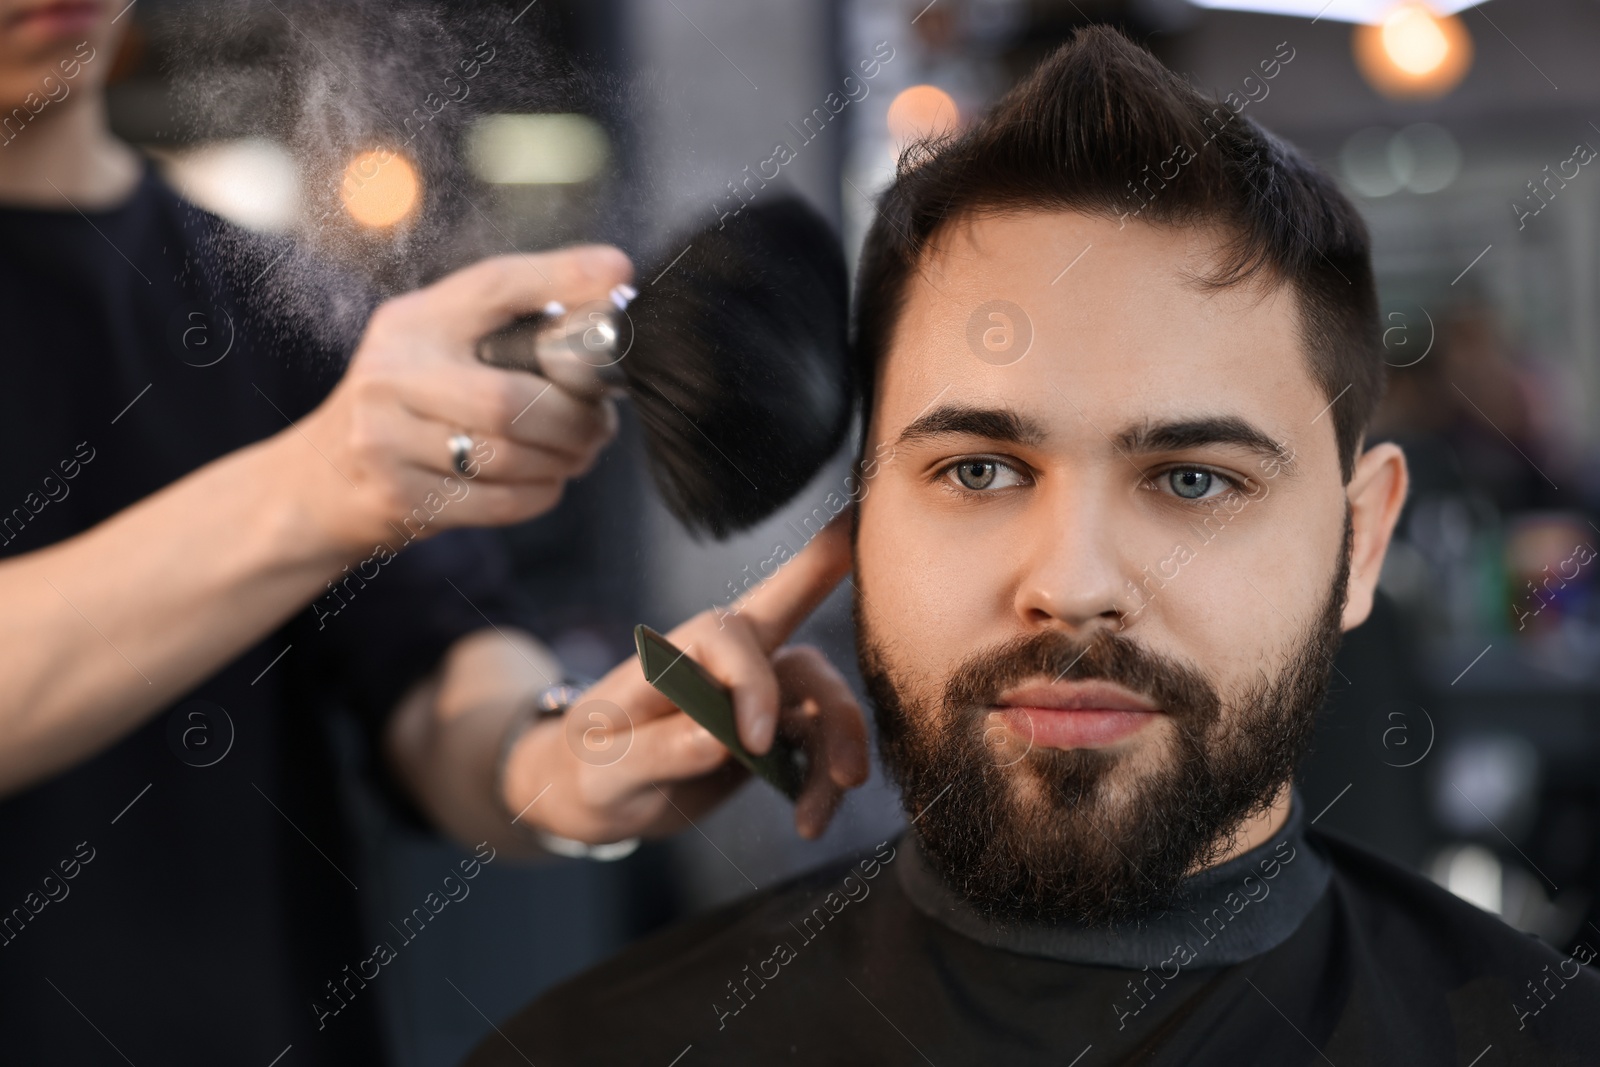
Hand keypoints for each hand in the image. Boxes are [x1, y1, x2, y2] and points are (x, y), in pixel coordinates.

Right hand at [292, 247, 632, 551]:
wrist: (316, 483)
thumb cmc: (404, 410)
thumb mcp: (434, 350)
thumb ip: (504, 331)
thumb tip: (608, 298)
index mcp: (412, 322)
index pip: (493, 286)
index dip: (559, 277)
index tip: (616, 274)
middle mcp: (391, 371)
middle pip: (512, 400)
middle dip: (575, 420)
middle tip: (600, 428)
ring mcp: (384, 437)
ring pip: (511, 455)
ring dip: (563, 461)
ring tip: (575, 456)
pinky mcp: (396, 497)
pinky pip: (500, 501)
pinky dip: (539, 494)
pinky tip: (542, 483)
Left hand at [505, 511, 868, 842]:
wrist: (593, 795)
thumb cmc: (589, 767)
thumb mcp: (603, 768)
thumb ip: (656, 750)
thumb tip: (718, 740)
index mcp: (678, 653)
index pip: (730, 633)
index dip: (753, 680)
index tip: (755, 743)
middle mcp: (727, 664)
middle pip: (801, 662)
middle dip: (837, 709)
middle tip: (850, 776)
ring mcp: (757, 697)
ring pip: (821, 706)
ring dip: (837, 755)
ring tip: (818, 819)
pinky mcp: (774, 734)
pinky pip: (817, 747)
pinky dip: (824, 782)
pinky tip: (810, 821)